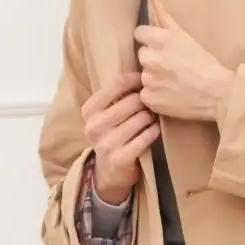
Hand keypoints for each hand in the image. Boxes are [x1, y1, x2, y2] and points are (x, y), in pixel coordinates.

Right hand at [81, 73, 159, 203]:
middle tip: (154, 104)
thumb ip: (118, 95)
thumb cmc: (112, 135)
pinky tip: (155, 130)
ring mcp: (106, 143)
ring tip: (154, 117)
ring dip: (152, 117)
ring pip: (141, 118)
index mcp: (89, 110)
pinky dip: (154, 132)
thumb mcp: (107, 114)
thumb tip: (143, 72)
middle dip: (147, 101)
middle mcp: (94, 125)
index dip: (137, 80)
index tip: (146, 82)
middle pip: (132, 101)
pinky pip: (146, 137)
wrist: (109, 172)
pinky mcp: (120, 158)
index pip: (117, 83)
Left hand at [134, 0, 234, 120]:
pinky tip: (171, 95)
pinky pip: (146, 94)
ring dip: (154, 78)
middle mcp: (150, 58)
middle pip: (142, 54)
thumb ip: (163, 12)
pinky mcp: (149, 98)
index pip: (139, 34)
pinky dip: (156, 95)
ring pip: (144, 75)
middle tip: (172, 66)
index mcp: (159, 39)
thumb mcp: (183, 34)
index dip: (151, 40)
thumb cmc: (204, 63)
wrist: (218, 94)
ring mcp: (148, 80)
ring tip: (173, 82)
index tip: (163, 47)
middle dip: (153, 58)